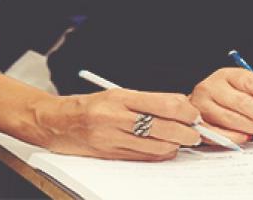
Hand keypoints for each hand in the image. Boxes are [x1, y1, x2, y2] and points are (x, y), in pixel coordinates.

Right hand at [32, 89, 202, 160]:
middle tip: (196, 132)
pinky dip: (161, 154)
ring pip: (158, 147)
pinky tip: (165, 148)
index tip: (194, 114)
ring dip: (176, 146)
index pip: (164, 104)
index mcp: (120, 98)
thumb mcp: (116, 94)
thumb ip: (146, 101)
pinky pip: (146, 158)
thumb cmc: (88, 106)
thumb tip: (179, 107)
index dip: (186, 111)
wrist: (56, 123)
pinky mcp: (112, 156)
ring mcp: (114, 139)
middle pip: (165, 128)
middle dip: (188, 132)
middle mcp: (117, 118)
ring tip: (181, 141)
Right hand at [189, 67, 252, 144]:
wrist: (195, 106)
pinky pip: (219, 134)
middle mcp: (212, 87)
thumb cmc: (228, 96)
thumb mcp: (249, 88)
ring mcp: (202, 106)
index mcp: (227, 75)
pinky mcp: (199, 125)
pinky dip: (237, 137)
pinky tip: (251, 138)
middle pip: (244, 103)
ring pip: (234, 120)